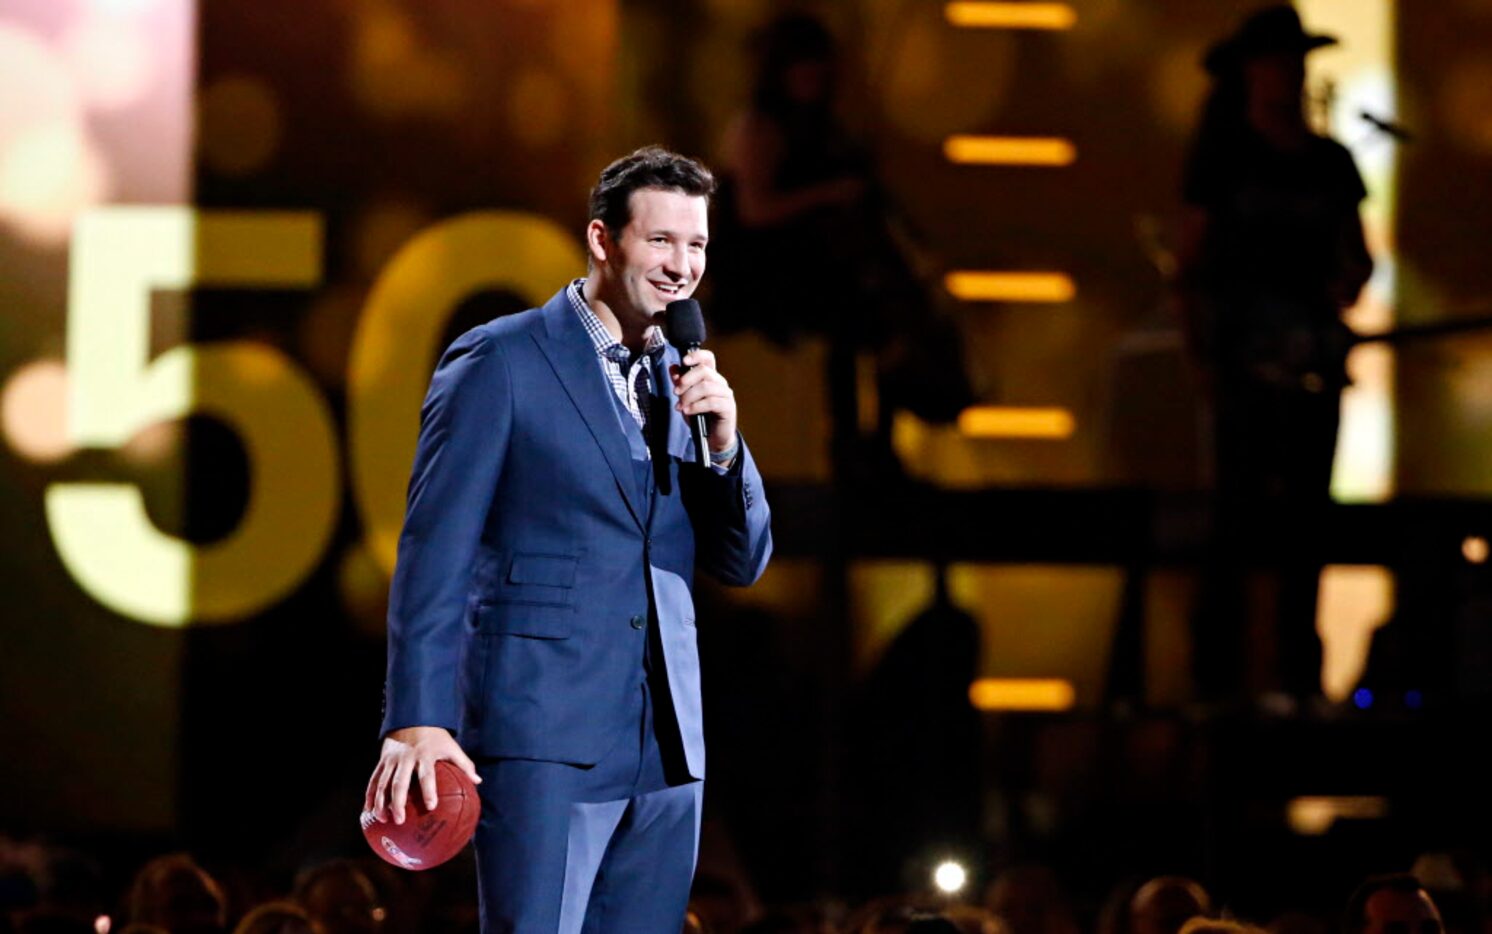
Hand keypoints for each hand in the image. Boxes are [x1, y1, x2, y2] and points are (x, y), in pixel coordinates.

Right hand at [363, 726, 480, 824]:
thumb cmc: (435, 737)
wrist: (412, 718)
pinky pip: (373, 779)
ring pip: (383, 783)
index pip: (427, 775)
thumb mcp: (451, 746)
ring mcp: (392, 760)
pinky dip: (370, 795)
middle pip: (400, 783)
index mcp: (425, 755)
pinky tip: (368, 811)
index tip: (431, 806)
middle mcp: (406, 758)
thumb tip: (478, 782)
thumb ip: (464, 764)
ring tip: (383, 819)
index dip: (429, 790)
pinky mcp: (382, 761)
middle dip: (398, 802)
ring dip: (380, 802)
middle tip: (400, 820)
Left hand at [672, 349, 737, 456]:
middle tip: (676, 392)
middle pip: (704, 371)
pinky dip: (696, 406)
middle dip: (686, 380)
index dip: (697, 355)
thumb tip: (673, 367)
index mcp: (711, 377)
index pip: (708, 358)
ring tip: (680, 406)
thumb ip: (680, 383)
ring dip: (689, 396)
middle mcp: (720, 382)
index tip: (683, 361)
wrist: (712, 437)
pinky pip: (711, 402)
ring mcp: (726, 394)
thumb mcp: (685, 398)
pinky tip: (687, 411)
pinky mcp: (728, 407)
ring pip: (706, 387)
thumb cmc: (700, 416)